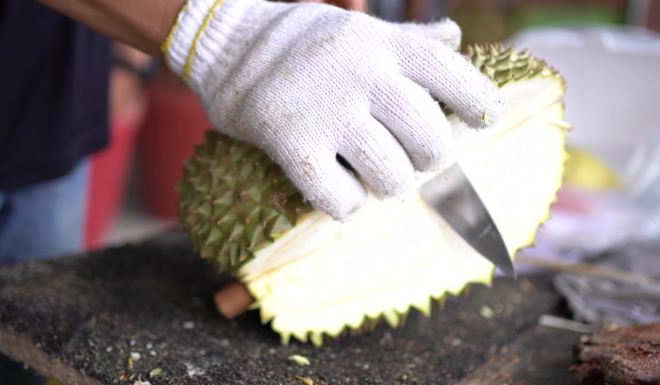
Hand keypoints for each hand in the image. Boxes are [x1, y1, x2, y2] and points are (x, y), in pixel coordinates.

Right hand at [164, 0, 500, 218]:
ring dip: (392, 188)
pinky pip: (340, 198)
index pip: (451, 72)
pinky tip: (342, 194)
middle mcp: (362, 75)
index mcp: (383, 44)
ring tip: (378, 180)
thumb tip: (456, 37)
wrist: (231, 48)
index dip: (476, 102)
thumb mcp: (360, 32)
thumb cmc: (308, 47)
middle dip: (431, 160)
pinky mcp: (292, 143)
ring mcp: (326, 111)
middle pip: (430, 138)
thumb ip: (410, 41)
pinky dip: (348, 206)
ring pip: (392, 176)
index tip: (483, 121)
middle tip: (414, 160)